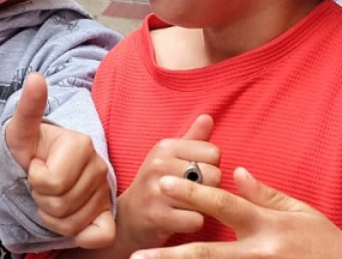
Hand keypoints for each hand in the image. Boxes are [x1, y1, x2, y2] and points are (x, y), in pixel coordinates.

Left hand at [4, 73, 114, 247]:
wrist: (43, 166)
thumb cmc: (32, 151)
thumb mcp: (22, 132)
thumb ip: (28, 108)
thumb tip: (35, 77)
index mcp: (81, 143)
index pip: (51, 182)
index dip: (35, 180)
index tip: (36, 166)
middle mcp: (99, 166)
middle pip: (59, 206)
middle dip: (42, 200)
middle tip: (42, 185)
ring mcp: (105, 190)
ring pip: (73, 225)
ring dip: (53, 217)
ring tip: (52, 198)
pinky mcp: (109, 213)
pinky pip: (101, 234)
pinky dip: (83, 235)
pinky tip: (73, 222)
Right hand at [114, 115, 221, 250]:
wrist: (126, 219)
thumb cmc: (155, 184)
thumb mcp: (169, 157)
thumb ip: (193, 138)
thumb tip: (208, 117)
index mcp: (165, 146)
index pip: (214, 153)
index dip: (210, 167)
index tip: (194, 174)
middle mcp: (158, 165)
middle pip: (215, 175)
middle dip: (209, 188)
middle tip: (190, 193)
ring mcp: (156, 191)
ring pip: (207, 198)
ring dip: (201, 206)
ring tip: (185, 205)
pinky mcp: (158, 217)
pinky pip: (197, 220)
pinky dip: (193, 223)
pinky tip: (180, 220)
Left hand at [128, 167, 341, 258]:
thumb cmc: (327, 245)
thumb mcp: (301, 212)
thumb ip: (266, 195)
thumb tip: (236, 173)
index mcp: (266, 226)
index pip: (223, 204)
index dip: (192, 192)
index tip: (163, 182)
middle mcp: (258, 254)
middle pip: (206, 254)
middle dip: (170, 254)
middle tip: (138, 253)